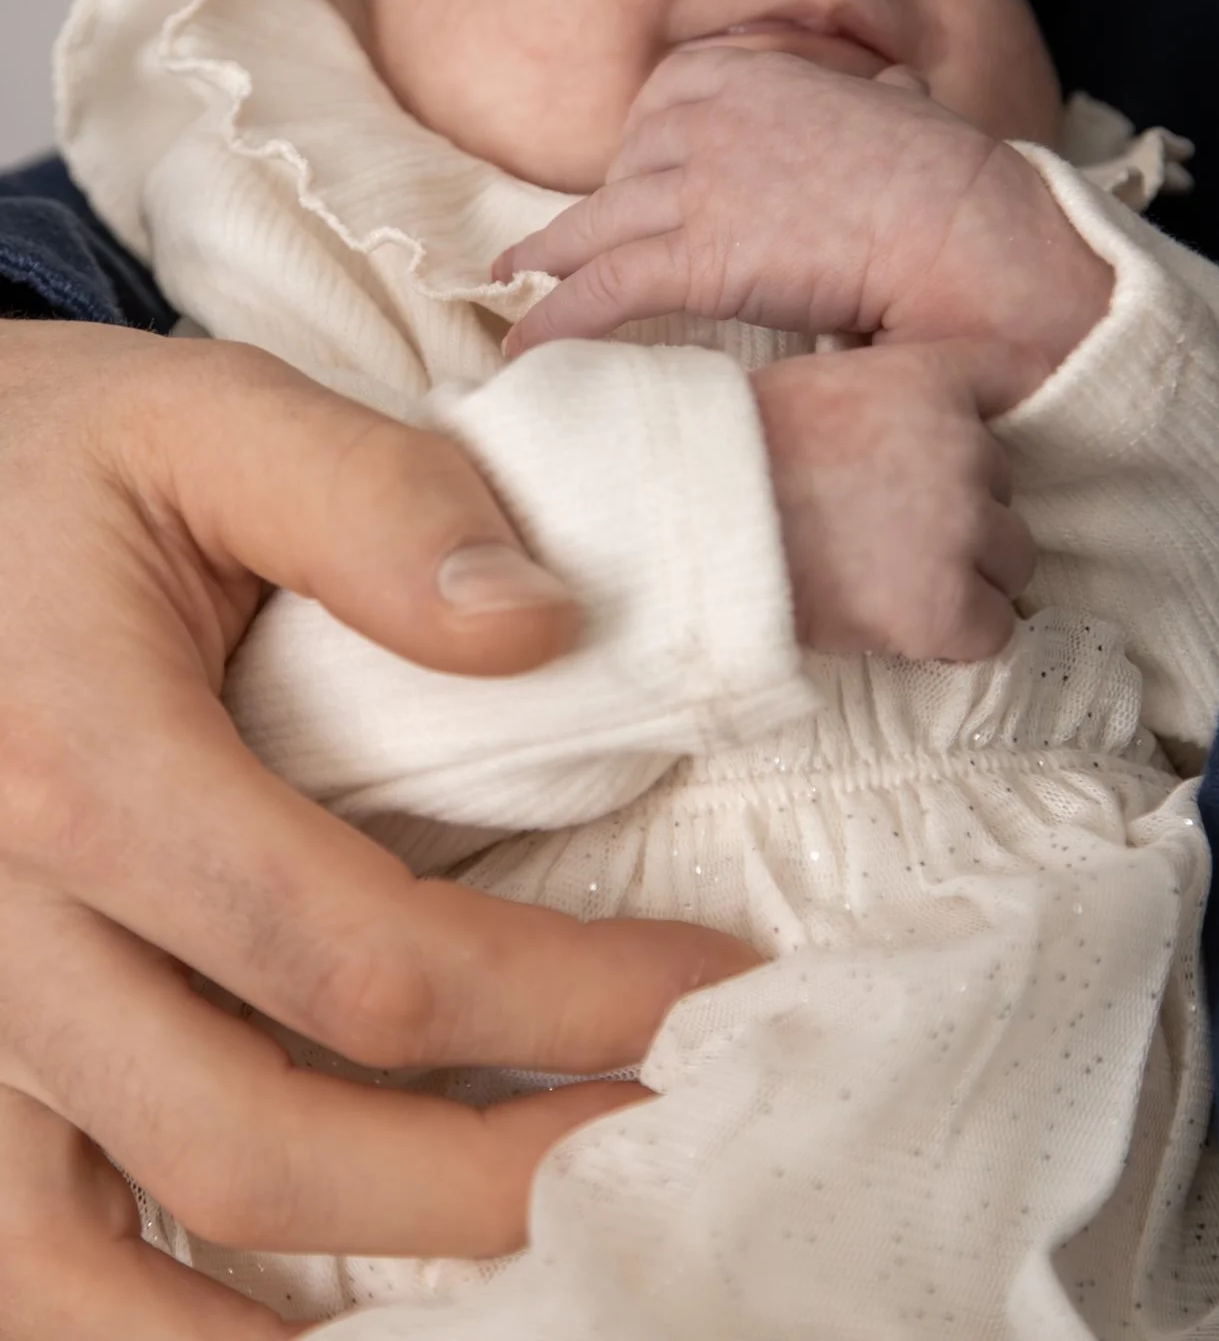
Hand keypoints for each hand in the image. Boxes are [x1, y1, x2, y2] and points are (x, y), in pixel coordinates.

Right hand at [0, 321, 755, 1339]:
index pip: (356, 956)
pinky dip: (148, 1334)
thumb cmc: (51, 460)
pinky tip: (286, 1336)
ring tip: (515, 1282)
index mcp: (74, 763)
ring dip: (320, 1317)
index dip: (558, 1002)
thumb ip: (374, 504)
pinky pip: (16, 1262)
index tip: (706, 993)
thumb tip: (541, 628)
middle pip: (257, 1142)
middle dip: (489, 1180)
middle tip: (659, 1147)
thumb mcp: (209, 415)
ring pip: (108, 1267)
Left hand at [496, 48, 1112, 405]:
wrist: (969, 231)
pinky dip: (554, 321)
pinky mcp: (696, 255)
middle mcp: (705, 116)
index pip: (658, 109)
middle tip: (555, 248)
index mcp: (747, 70)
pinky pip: (599, 289)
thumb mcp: (901, 105)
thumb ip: (872, 95)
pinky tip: (525, 350)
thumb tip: (891, 88)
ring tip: (511, 287)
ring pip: (594, 230)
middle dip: (595, 215)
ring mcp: (693, 183)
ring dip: (548, 264)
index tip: (629, 190)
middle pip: (619, 173)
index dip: (642, 160)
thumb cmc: (950, 179)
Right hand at [752, 338, 1035, 660]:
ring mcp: (958, 529)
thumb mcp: (813, 387)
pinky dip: (955, 635)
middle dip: (961, 510)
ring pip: (1011, 561)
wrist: (694, 524)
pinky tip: (902, 623)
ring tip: (896, 582)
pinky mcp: (943, 606)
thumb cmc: (732, 456)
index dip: (993, 415)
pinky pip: (991, 630)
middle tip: (893, 529)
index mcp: (929, 379)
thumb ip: (880, 401)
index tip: (968, 445)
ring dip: (967, 574)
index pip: (1017, 374)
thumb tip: (900, 435)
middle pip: (1005, 485)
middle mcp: (963, 449)